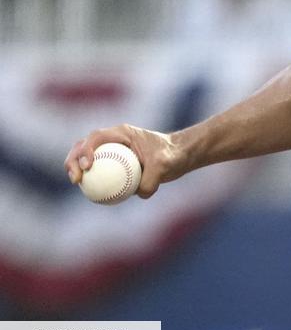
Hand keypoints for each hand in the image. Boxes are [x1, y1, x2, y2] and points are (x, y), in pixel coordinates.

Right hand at [64, 124, 185, 198]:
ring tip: (77, 183)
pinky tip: (92, 196)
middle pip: (84, 146)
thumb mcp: (165, 165)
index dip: (86, 150)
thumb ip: (152, 178)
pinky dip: (91, 182)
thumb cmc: (173, 155)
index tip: (87, 166)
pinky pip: (98, 173)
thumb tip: (139, 193)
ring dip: (76, 170)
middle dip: (73, 160)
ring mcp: (111, 152)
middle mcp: (113, 141)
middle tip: (76, 178)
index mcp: (122, 133)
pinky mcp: (114, 165)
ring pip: (87, 159)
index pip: (97, 137)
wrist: (179, 156)